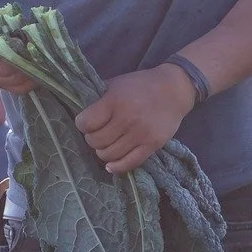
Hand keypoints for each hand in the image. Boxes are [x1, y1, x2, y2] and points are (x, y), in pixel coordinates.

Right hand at [0, 13, 35, 93]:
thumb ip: (6, 21)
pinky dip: (30, 83)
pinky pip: (17, 89)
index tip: (19, 41)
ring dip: (29, 72)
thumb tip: (30, 25)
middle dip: (23, 61)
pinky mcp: (1, 85)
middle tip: (38, 53)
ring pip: (13, 80)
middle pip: (4, 69)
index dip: (3, 47)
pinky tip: (39, 74)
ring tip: (42, 64)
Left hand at [75, 65, 193, 175]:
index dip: (82, 124)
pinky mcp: (153, 145)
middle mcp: (127, 119)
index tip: (86, 122)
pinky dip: (117, 167)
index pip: (86, 123)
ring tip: (107, 144)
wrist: (174, 89)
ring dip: (103, 151)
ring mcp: (141, 134)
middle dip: (92, 139)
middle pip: (96, 141)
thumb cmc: (139, 85)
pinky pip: (130, 163)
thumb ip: (96, 98)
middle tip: (98, 133)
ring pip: (109, 155)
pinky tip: (111, 164)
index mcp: (114, 101)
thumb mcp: (114, 84)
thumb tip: (76, 111)